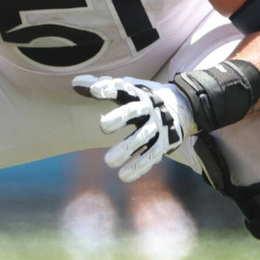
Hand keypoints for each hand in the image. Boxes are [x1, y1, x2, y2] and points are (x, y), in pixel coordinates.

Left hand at [72, 75, 195, 181]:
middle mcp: (149, 107)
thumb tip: (75, 83)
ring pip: (142, 137)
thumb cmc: (144, 98)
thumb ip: (102, 86)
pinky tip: (123, 176)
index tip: (95, 91)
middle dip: (119, 117)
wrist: (184, 106)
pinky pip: (152, 156)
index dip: (109, 88)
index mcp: (137, 93)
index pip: (122, 88)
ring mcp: (158, 125)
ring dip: (126, 149)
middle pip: (134, 111)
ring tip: (108, 161)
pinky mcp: (165, 143)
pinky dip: (138, 167)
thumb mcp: (128, 88)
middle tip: (103, 126)